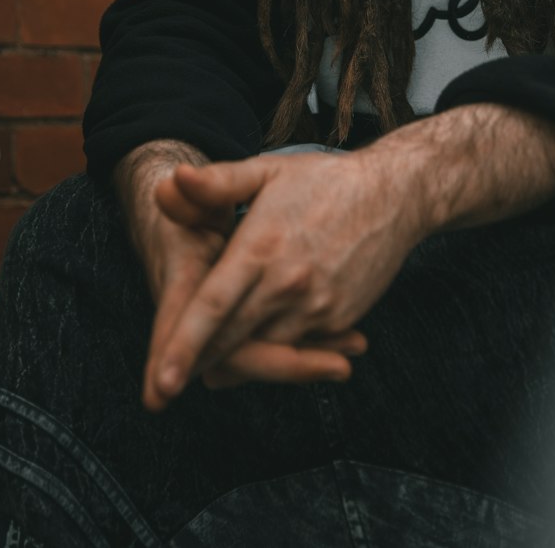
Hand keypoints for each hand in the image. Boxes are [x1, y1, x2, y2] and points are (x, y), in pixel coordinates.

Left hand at [148, 150, 425, 407]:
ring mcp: (316, 308)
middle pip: (231, 342)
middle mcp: (287, 284)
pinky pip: (297, 352)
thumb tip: (171, 179)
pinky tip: (262, 343)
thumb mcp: (267, 171)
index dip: (184, 346)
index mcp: (261, 247)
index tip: (160, 383)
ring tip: (213, 361)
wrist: (394, 196)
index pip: (213, 306)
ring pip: (263, 356)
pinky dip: (276, 354)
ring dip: (237, 360)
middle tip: (165, 381)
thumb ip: (217, 184)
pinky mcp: (338, 320)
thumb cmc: (324, 180)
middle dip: (198, 363)